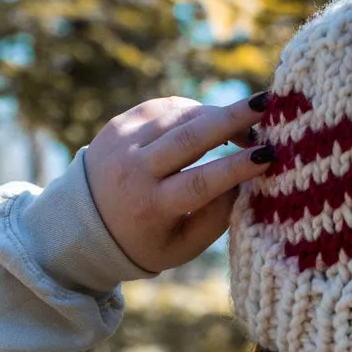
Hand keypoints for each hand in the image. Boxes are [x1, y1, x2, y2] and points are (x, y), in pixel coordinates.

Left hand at [83, 93, 272, 274]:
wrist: (82, 225)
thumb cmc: (145, 241)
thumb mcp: (182, 246)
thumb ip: (218, 217)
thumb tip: (248, 179)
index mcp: (151, 207)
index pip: (200, 181)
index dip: (237, 166)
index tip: (269, 154)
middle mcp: (133, 172)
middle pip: (190, 137)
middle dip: (232, 118)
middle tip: (267, 104)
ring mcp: (122, 143)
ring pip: (179, 116)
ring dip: (217, 114)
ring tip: (247, 119)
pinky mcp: (118, 125)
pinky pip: (164, 108)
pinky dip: (192, 110)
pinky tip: (210, 119)